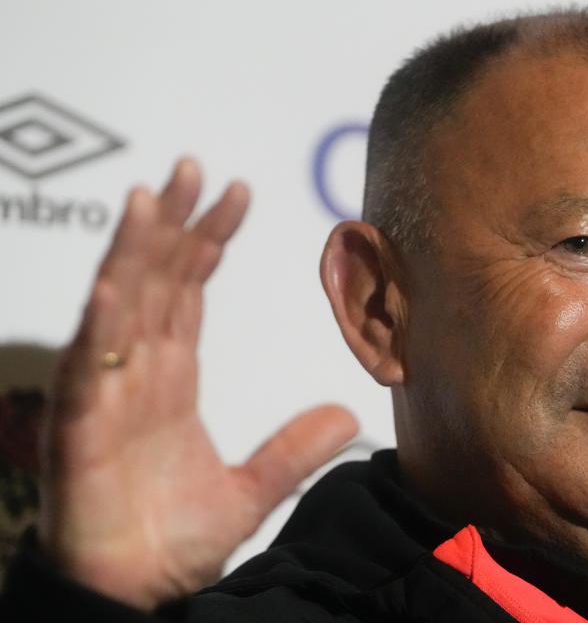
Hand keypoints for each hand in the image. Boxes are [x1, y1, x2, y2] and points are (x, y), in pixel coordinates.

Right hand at [37, 158, 357, 608]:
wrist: (135, 595)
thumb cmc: (171, 539)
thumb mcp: (250, 489)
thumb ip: (294, 449)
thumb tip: (348, 415)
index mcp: (172, 378)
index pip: (189, 290)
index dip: (209, 241)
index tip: (237, 194)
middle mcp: (137, 373)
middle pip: (154, 280)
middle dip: (173, 222)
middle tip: (193, 166)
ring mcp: (107, 394)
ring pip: (118, 306)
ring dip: (132, 251)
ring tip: (151, 196)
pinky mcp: (81, 428)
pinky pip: (90, 368)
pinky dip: (101, 326)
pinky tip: (115, 284)